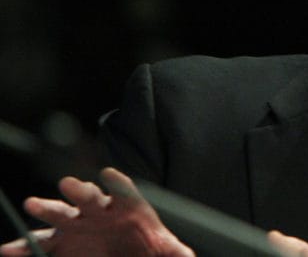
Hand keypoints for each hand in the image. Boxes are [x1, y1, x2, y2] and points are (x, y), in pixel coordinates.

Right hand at [0, 168, 193, 256]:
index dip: (118, 182)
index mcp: (128, 207)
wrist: (129, 254)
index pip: (124, 189)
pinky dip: (26, 246)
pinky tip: (12, 249)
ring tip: (32, 205)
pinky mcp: (62, 243)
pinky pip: (42, 244)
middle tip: (68, 185)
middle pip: (89, 195)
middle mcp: (101, 210)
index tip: (111, 174)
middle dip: (79, 189)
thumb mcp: (165, 251)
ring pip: (61, 213)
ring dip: (47, 208)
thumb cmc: (149, 248)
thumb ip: (175, 253)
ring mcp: (79, 225)